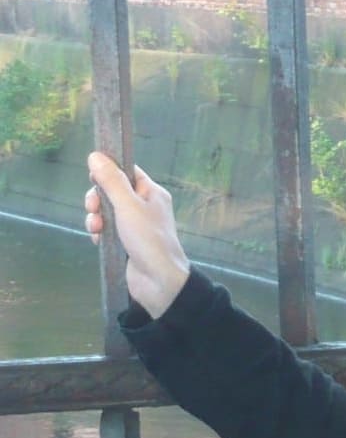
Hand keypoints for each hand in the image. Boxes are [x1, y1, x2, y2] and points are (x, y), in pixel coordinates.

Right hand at [84, 152, 191, 318]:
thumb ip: (111, 181)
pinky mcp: (126, 242)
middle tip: (93, 208)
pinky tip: (99, 240)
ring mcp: (135, 226)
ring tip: (96, 229)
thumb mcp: (128, 206)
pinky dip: (100, 232)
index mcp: (152, 193)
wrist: (159, 282)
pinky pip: (107, 230)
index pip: (128, 171)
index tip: (93, 176)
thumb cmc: (149, 240)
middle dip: (97, 198)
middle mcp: (145, 207)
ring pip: (106, 211)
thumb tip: (95, 155)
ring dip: (96, 217)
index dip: (109, 171)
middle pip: (112, 191)